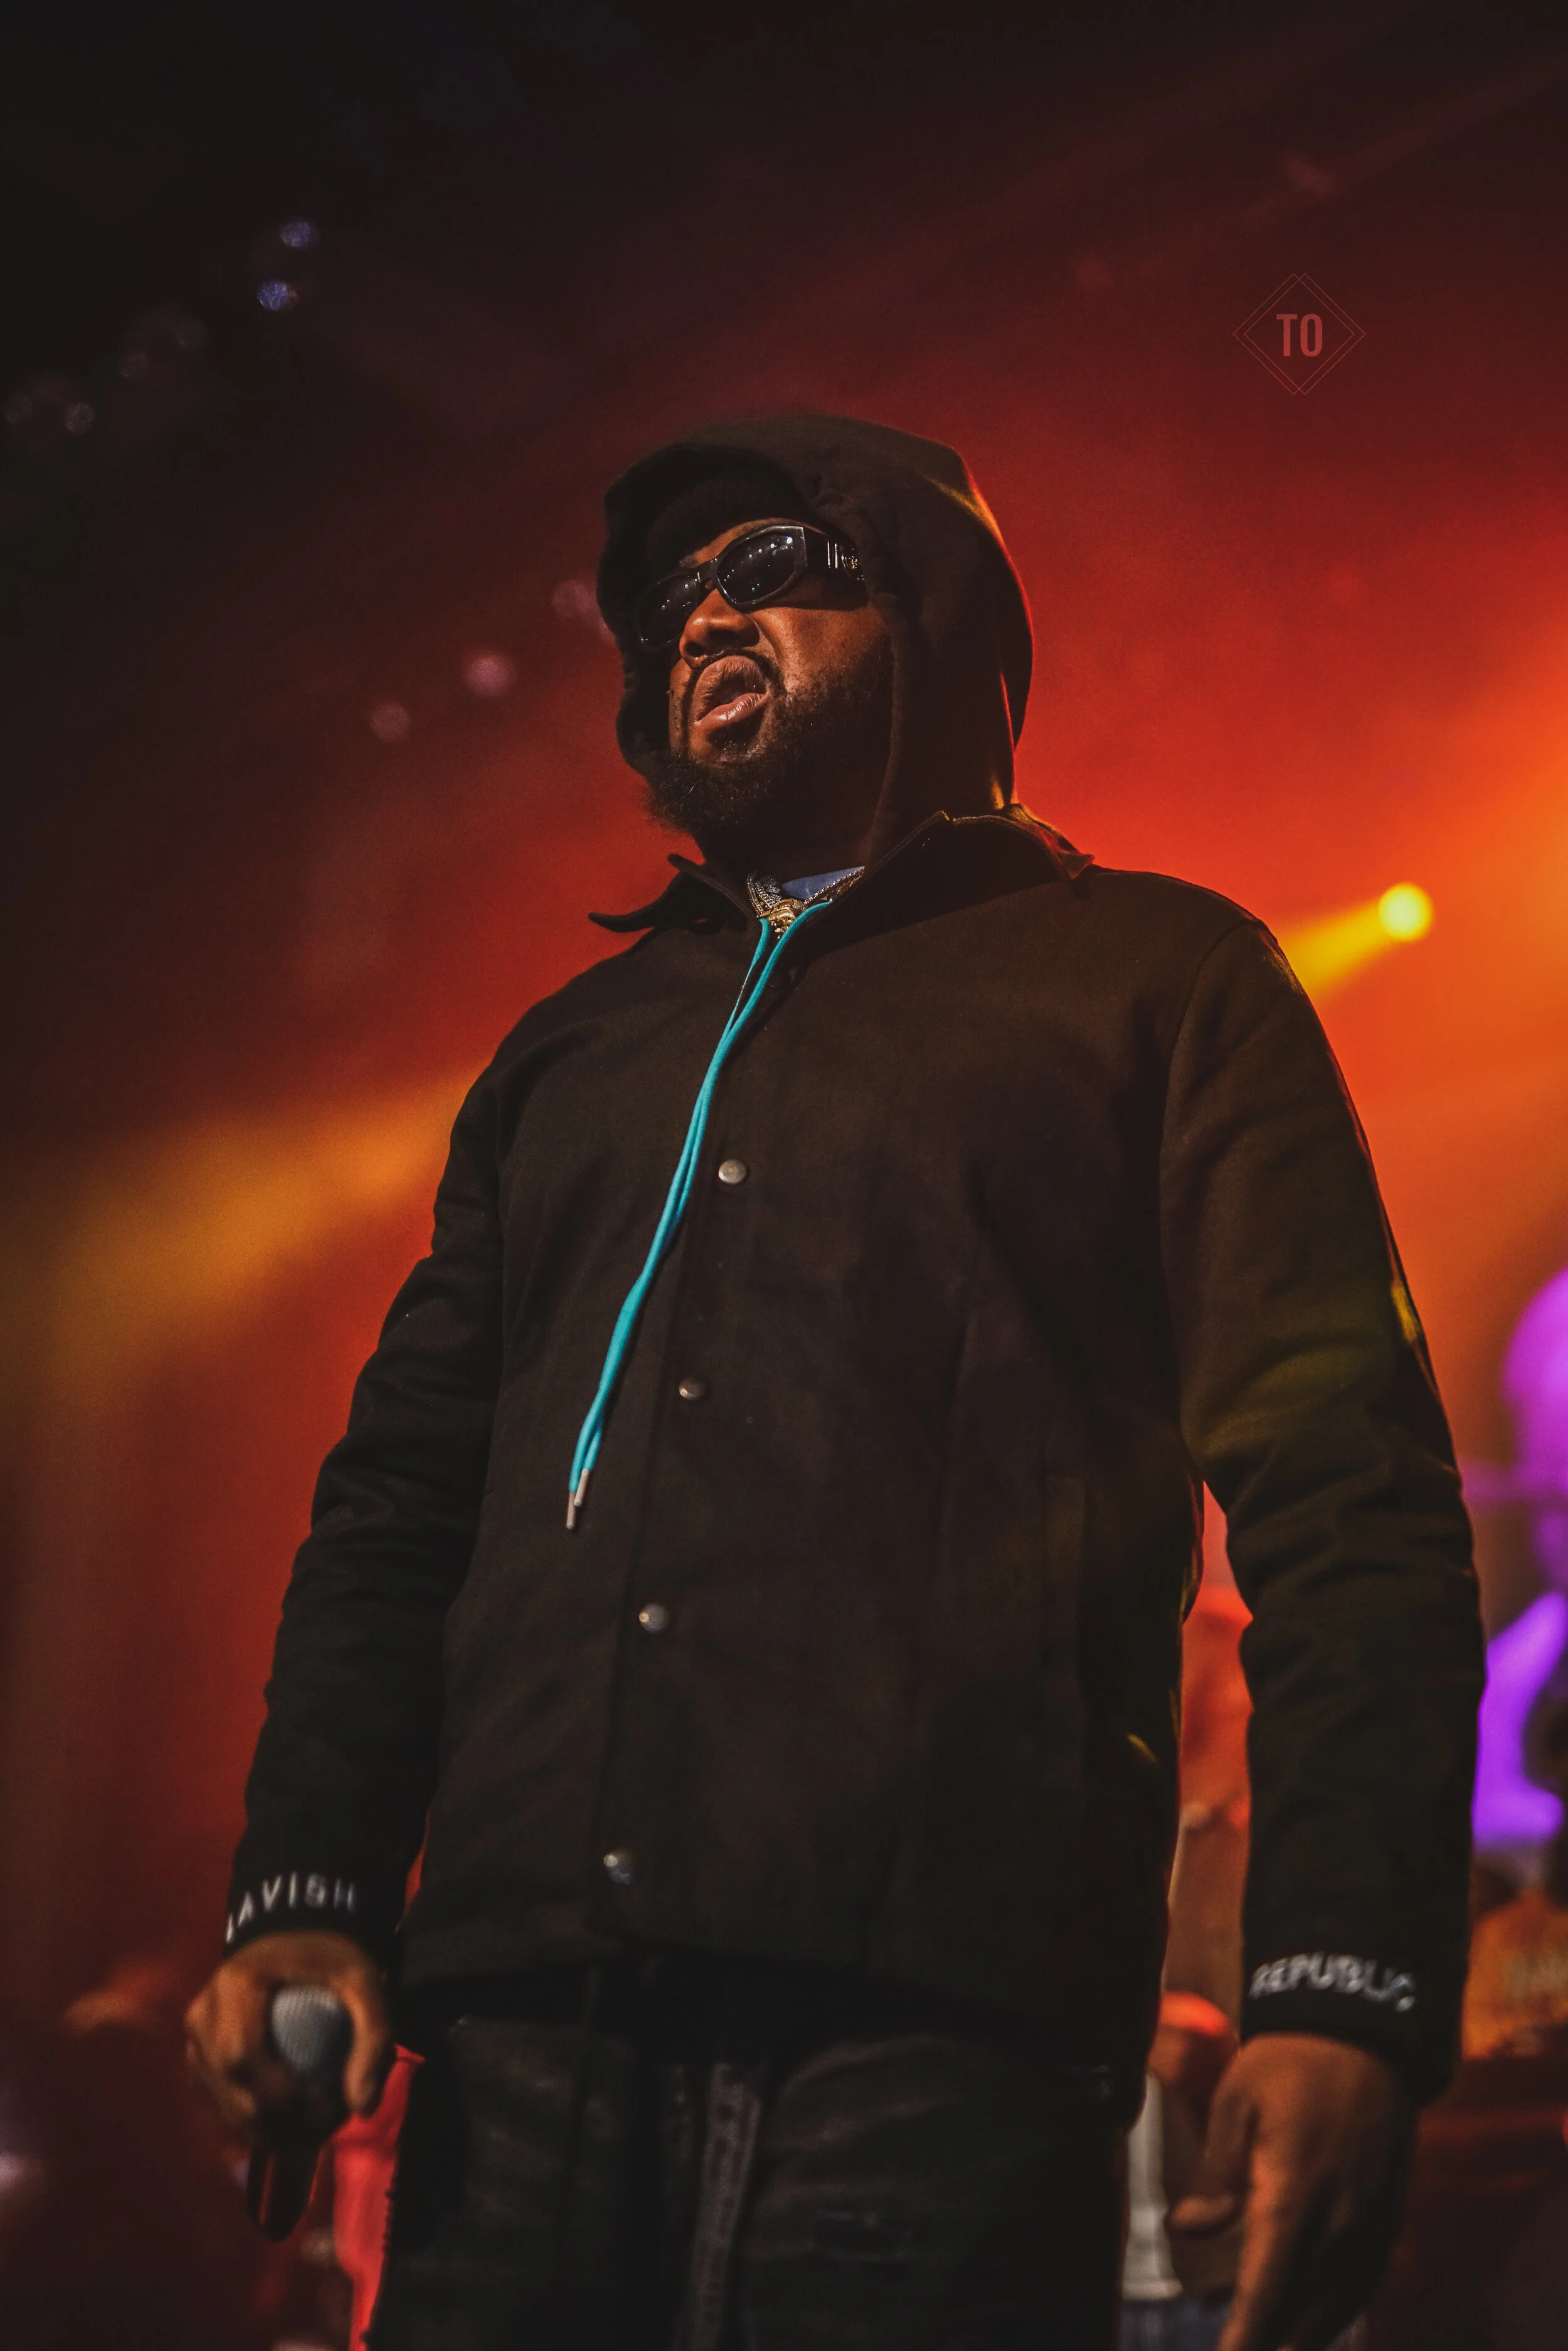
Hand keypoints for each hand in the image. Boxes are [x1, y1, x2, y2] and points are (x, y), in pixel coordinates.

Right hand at [183, 1930, 391, 2148]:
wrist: (291, 1935)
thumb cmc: (328, 1957)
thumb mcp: (364, 1981)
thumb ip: (374, 2036)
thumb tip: (363, 2107)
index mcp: (236, 1986)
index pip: (244, 2057)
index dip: (282, 2097)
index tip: (328, 2110)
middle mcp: (204, 2014)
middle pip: (234, 2090)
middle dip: (282, 2124)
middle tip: (327, 2127)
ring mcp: (195, 2039)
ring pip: (225, 2106)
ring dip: (269, 2132)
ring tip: (314, 2130)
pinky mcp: (198, 2058)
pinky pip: (222, 2103)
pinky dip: (255, 2123)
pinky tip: (291, 2126)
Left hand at [1169, 2033, 1414, 2350]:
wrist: (1364, 2033)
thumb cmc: (1289, 2063)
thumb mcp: (1236, 2104)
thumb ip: (1216, 2176)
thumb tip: (1186, 2231)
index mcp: (1295, 2193)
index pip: (1266, 2286)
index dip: (1245, 2335)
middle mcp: (1340, 2221)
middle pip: (1303, 2307)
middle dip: (1269, 2337)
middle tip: (1239, 2349)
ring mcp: (1371, 2222)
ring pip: (1338, 2303)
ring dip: (1303, 2329)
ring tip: (1269, 2342)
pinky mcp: (1388, 2216)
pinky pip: (1362, 2281)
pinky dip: (1336, 2307)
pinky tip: (1313, 2317)